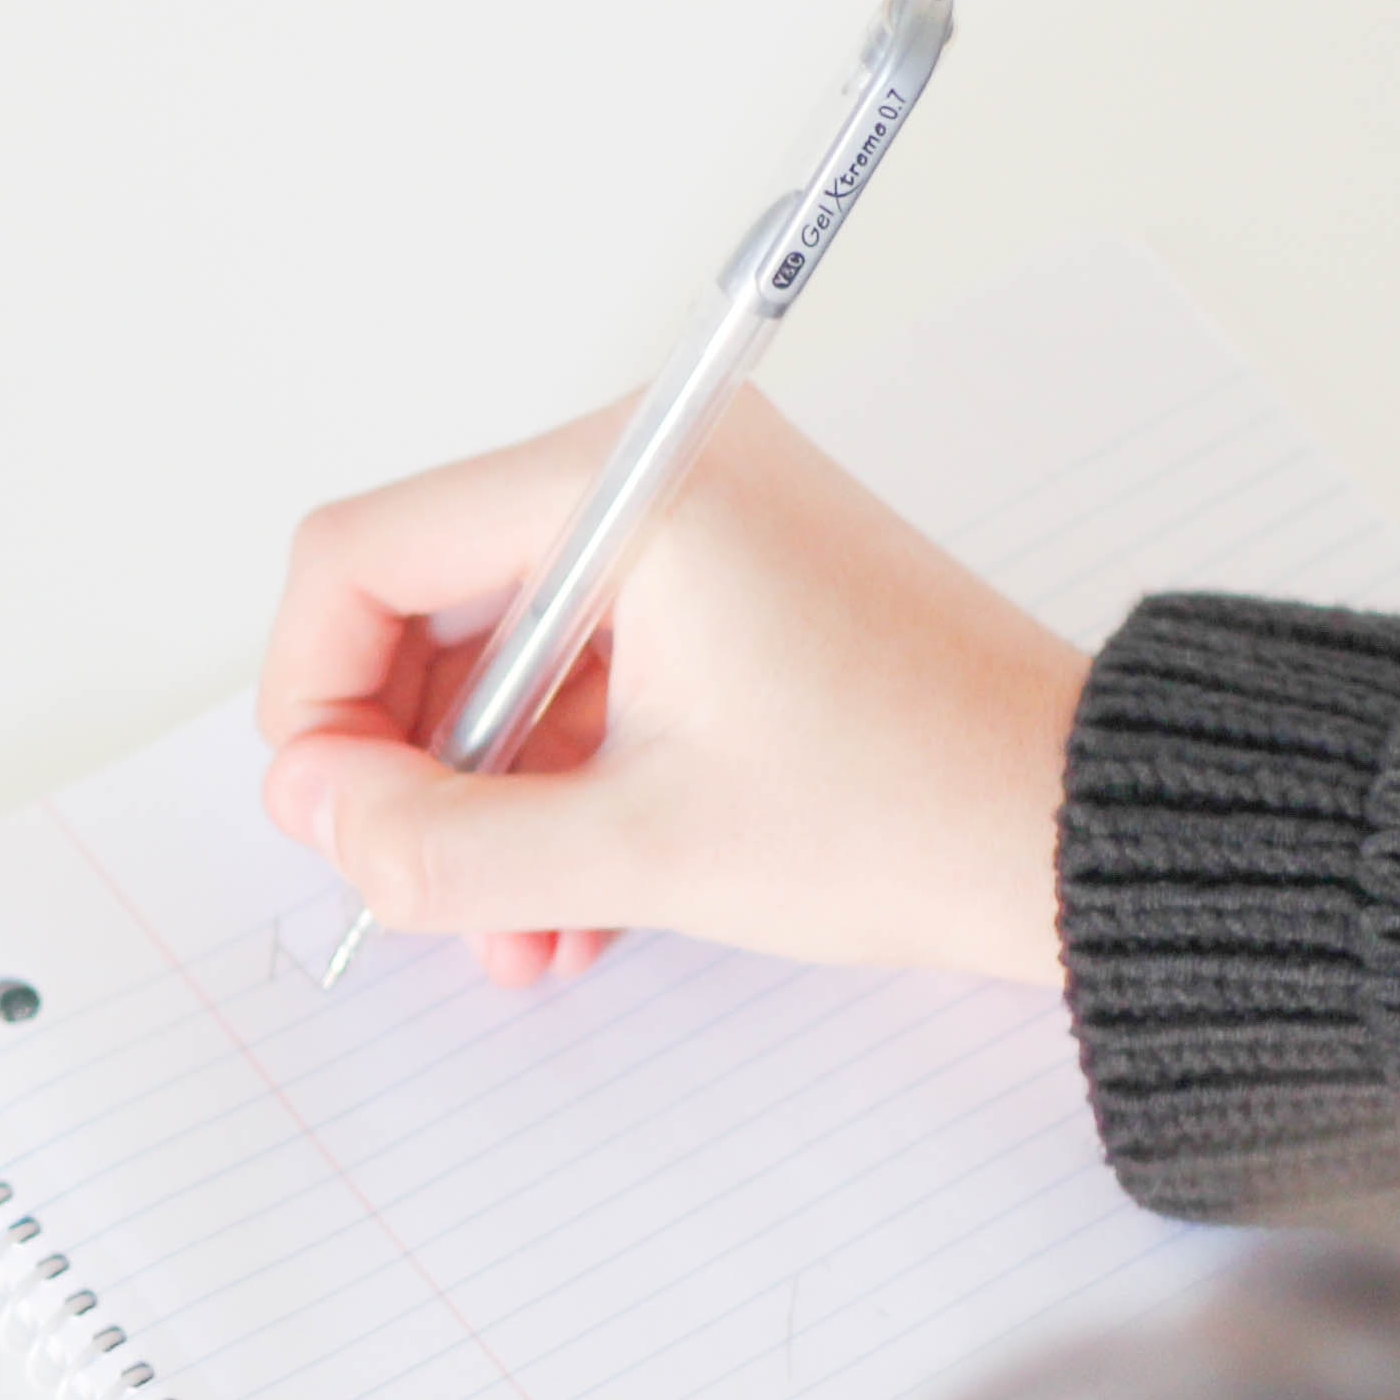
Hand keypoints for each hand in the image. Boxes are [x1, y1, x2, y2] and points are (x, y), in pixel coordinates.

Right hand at [256, 390, 1085, 989]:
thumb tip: (315, 811)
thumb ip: (440, 840)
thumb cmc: (913, 808)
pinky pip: (581, 676)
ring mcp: (694, 528)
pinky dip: (554, 783)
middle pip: (422, 603)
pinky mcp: (727, 589)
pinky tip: (570, 902)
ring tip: (512, 928)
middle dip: (408, 766)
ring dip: (483, 801)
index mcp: (626, 483)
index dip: (314, 698)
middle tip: (415, 882)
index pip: (363, 552)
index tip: (334, 817)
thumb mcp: (638, 850)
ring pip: (499, 660)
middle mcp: (653, 472)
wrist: (1085, 831)